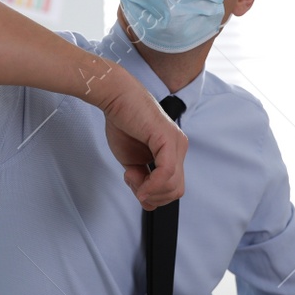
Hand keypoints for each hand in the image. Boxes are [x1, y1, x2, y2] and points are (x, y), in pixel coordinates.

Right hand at [98, 79, 186, 209]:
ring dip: (150, 190)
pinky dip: (152, 185)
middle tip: (133, 183)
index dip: (154, 196)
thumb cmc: (122, 122)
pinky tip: (138, 182)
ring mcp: (176, 143)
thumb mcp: (131, 160)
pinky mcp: (168, 139)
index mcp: (172, 152)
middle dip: (153, 196)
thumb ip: (141, 179)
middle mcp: (179, 147)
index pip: (173, 187)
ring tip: (131, 175)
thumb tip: (147, 198)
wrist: (116, 96)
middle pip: (176, 190)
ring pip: (174, 185)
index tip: (134, 186)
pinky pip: (167, 173)